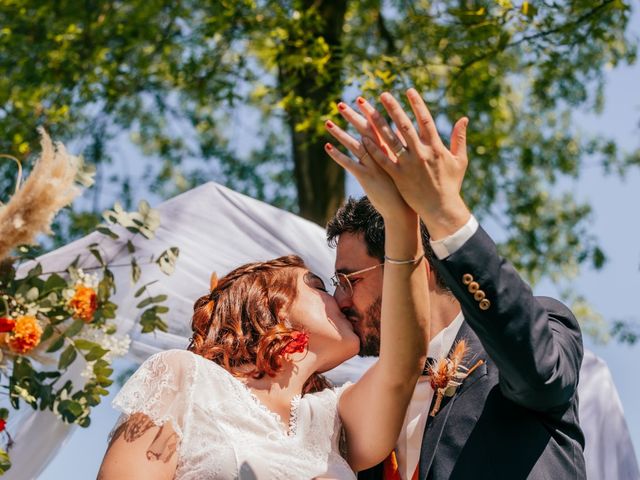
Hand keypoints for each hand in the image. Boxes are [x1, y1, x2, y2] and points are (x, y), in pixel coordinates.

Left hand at [323, 108, 412, 220]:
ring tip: (327, 122)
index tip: (360, 99)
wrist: (406, 210)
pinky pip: (349, 164)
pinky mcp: (367, 178)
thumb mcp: (410, 166)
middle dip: (353, 116)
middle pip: (366, 130)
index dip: (369, 111)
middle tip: (340, 104)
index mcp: (395, 148)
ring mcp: (375, 165)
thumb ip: (404, 151)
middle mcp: (385, 154)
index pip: (380, 124)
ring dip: (340, 133)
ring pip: (355, 145)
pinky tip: (327, 147)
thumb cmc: (410, 189)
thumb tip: (402, 140)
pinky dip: (338, 155)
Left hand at [356, 90, 470, 239]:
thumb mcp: (459, 160)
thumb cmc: (451, 185)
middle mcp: (421, 153)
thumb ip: (459, 138)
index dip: (417, 104)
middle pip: (404, 126)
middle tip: (383, 94)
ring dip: (378, 125)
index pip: (425, 120)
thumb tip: (463, 119)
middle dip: (393, 109)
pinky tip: (363, 138)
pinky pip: (383, 160)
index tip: (409, 90)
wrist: (441, 209)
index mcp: (436, 147)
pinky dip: (374, 149)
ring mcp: (408, 165)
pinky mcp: (398, 176)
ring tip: (368, 112)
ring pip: (390, 140)